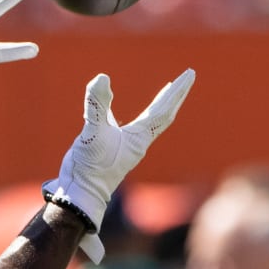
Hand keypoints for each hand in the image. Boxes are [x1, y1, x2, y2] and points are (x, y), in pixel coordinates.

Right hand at [43, 69, 195, 262]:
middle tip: (188, 77)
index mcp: (138, 138)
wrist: (79, 195)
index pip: (163, 110)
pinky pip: (130, 125)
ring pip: (150, 120)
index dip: (176, 91)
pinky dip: (132, 112)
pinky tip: (119, 107)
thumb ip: (97, 105)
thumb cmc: (89, 168)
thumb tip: (102, 78)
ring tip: (167, 91)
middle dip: (175, 95)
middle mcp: (137, 141)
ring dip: (160, 104)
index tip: (189, 74)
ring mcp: (125, 145)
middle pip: (163, 114)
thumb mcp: (93, 133)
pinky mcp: (110, 147)